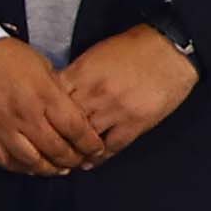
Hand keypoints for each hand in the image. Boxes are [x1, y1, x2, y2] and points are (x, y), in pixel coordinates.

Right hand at [0, 36, 86, 177]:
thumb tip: (72, 110)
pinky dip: (21, 168)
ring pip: (33, 162)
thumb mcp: (42, 65)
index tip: (94, 148)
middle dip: (73, 160)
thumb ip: (58, 91)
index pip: (76, 129)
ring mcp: (4, 128)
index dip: (90, 144)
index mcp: (44, 95)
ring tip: (58, 168)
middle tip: (79, 161)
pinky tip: (30, 166)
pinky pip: (5, 161)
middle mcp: (26, 115)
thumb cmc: (3, 55)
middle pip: (57, 150)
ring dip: (49, 169)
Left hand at [55, 24, 197, 159]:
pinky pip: (111, 147)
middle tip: (49, 147)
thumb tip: (58, 92)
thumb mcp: (96, 54)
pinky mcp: (135, 124)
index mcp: (83, 72)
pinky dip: (99, 157)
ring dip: (76, 150)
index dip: (43, 112)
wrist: (170, 49)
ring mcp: (115, 110)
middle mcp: (95, 93)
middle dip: (56, 135)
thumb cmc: (134, 48)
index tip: (39, 122)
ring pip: (86, 139)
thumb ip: (77, 74)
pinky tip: (90, 162)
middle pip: (65, 122)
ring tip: (68, 158)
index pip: (52, 98)